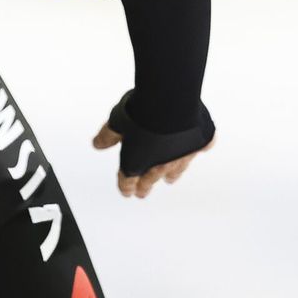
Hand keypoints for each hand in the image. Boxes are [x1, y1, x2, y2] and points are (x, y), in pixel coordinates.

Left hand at [93, 122, 215, 198]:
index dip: (126, 186)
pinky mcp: (200, 143)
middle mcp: (160, 163)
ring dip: (171, 174)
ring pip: (176, 169)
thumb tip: (97, 144)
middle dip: (146, 186)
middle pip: (151, 178)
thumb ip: (108, 136)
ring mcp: (182, 155)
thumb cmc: (139, 112)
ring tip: (169, 180)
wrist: (170, 103)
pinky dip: (197, 148)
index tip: (127, 193)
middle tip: (143, 194)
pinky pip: (199, 147)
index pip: (128, 179)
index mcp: (136, 161)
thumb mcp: (115, 121)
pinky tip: (199, 148)